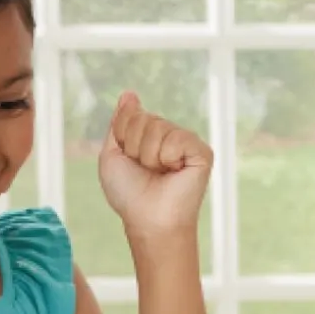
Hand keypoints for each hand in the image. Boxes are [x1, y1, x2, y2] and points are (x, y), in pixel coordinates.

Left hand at [98, 92, 212, 242]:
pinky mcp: (202, 152)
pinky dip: (168, 157)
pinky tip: (175, 171)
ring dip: (150, 155)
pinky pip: (178, 138)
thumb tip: (129, 94)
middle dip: (135, 146)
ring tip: (160, 172)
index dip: (123, 137)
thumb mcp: (113, 154)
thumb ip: (120, 123)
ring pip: (158, 127)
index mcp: (149, 135)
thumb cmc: (130, 193)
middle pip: (143, 118)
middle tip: (146, 170)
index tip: (129, 159)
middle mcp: (169, 135)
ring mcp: (186, 142)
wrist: (148, 218)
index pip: (131, 113)